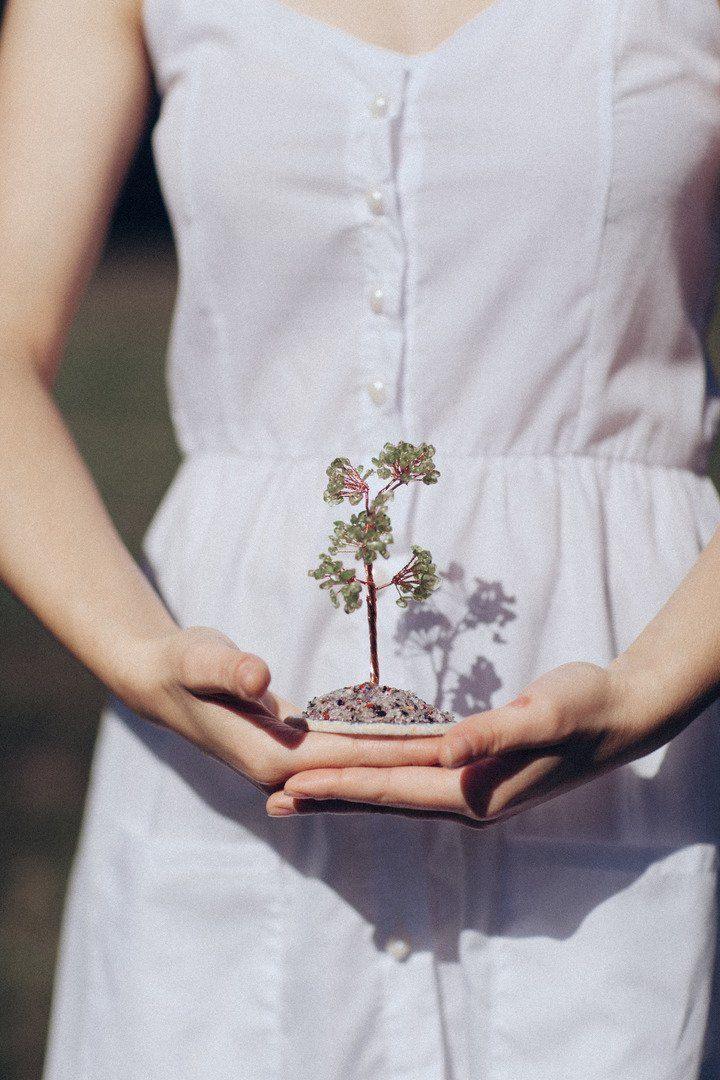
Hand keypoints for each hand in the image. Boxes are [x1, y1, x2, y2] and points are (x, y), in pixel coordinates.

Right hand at [122, 625, 443, 793]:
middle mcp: (283, 770)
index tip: (445, 745)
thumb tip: (259, 679)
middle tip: (475, 752)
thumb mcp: (199, 659)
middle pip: (363, 769)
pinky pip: (345, 754)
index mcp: (270, 756)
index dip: (397, 750)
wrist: (158, 681)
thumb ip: (229, 670)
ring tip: (458, 750)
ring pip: (357, 766)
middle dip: (417, 762)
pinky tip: (412, 740)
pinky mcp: (291, 751)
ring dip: (404, 759)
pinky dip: (379, 749)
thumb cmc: (180, 664)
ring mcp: (287, 765)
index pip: (349, 757)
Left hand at [267, 661, 690, 823]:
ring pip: (393, 790)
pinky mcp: (475, 770)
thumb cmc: (584, 709)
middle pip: (382, 798)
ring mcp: (471, 788)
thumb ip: (494, 735)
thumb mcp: (544, 715)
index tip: (293, 783)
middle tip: (273, 801)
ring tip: (302, 792)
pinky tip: (362, 767)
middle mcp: (467, 799)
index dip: (341, 783)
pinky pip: (413, 776)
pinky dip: (378, 774)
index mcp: (476, 791)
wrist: (621, 715)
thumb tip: (446, 754)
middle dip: (327, 797)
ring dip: (345, 790)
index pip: (393, 787)